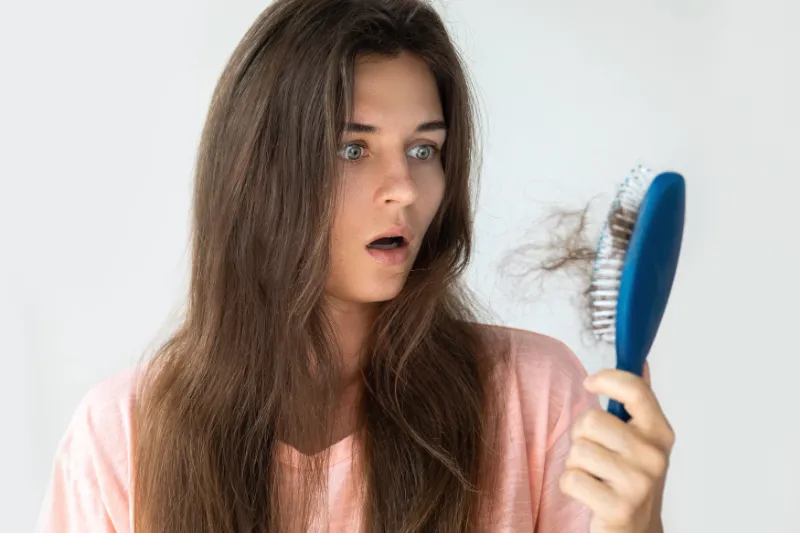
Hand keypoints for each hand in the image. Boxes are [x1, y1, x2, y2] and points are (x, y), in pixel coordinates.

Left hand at [559, 362, 673, 532]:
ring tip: (594, 476)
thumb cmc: (630, 481)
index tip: (590, 383)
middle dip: (581, 436)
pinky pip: (571, 478)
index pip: (635, 390)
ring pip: (578, 450)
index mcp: (660, 434)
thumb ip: (638, 404)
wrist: (636, 532)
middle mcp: (654, 456)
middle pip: (591, 421)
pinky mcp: (619, 507)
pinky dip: (570, 486)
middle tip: (595, 455)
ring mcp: (639, 483)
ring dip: (575, 465)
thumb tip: (643, 363)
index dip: (607, 378)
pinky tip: (589, 494)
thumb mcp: (641, 441)